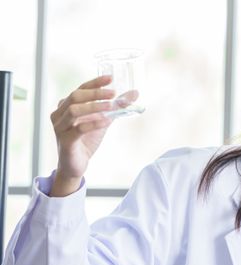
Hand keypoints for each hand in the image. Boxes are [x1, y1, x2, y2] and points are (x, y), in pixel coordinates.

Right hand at [49, 75, 114, 195]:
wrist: (76, 165)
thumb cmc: (87, 140)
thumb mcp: (104, 120)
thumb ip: (116, 107)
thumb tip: (135, 93)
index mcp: (67, 105)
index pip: (80, 88)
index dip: (95, 83)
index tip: (110, 78)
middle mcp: (60, 114)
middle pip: (76, 96)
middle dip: (95, 93)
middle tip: (114, 93)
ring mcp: (60, 127)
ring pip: (74, 110)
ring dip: (94, 106)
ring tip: (111, 106)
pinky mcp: (65, 141)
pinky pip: (78, 129)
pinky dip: (94, 123)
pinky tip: (106, 121)